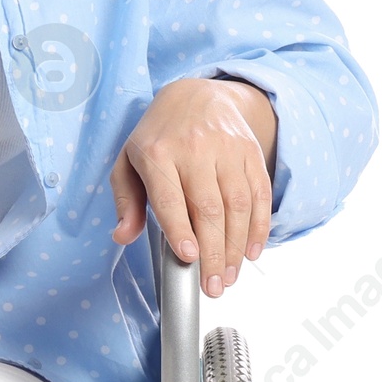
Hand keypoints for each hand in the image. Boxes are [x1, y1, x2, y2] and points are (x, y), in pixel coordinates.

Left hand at [109, 77, 275, 297]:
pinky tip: (251, 252)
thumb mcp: (128, 162)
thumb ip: (125, 202)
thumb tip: (122, 236)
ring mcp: (227, 150)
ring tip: (229, 277)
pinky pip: (260, 194)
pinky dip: (259, 227)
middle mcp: (195, 149)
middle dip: (214, 253)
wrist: (197, 95)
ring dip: (237, 247)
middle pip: (209, 207)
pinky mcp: (251, 153)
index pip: (170, 197)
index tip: (189, 258)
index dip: (180, 229)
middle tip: (213, 286)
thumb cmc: (158, 137)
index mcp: (158, 153)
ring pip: (238, 204)